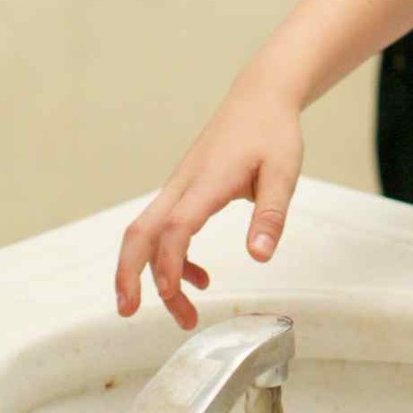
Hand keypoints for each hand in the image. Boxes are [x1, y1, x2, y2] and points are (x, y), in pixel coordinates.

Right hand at [113, 76, 305, 328]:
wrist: (260, 98)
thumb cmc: (272, 132)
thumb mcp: (283, 172)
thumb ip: (272, 215)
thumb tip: (260, 257)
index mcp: (208, 181)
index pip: (176, 226)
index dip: (169, 263)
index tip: (172, 295)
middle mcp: (184, 185)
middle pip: (140, 231)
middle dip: (129, 274)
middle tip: (130, 312)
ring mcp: (180, 187)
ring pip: (148, 233)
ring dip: (152, 274)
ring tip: (182, 314)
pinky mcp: (185, 191)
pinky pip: (165, 229)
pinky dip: (174, 258)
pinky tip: (201, 279)